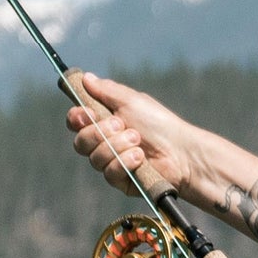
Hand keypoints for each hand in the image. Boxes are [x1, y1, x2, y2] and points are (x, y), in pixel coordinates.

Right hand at [64, 72, 197, 202]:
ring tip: (137, 140)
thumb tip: (85, 77)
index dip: (77, 118)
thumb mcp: (132, 101)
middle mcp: (104, 142)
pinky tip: (140, 157)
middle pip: (80, 142)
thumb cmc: (159, 123)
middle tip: (120, 124)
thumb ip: (106, 90)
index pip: (76, 122)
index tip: (88, 114)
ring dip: (117, 146)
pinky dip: (124, 162)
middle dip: (99, 132)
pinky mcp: (120, 180)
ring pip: (94, 158)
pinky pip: (109, 173)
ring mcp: (111, 162)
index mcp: (104, 121)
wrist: (181, 151)